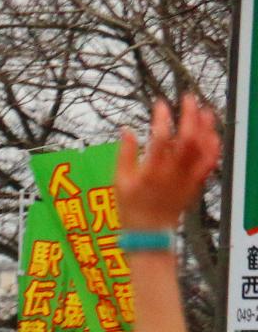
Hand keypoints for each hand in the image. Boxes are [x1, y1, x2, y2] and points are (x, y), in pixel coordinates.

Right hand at [116, 95, 221, 232]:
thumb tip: (127, 131)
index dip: (162, 118)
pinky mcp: (196, 183)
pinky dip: (213, 145)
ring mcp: (187, 178)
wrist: (149, 233)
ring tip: (204, 110)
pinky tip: (212, 133)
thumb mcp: (119, 182)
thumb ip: (124, 154)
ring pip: (203, 148)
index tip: (160, 105)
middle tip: (188, 98)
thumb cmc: (132, 209)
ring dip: (206, 126)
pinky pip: (210, 161)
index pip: (160, 138)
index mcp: (151, 171)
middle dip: (189, 115)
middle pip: (188, 138)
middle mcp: (172, 173)